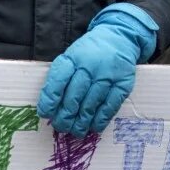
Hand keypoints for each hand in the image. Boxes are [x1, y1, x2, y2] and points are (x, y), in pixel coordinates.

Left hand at [37, 4, 158, 135]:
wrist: (118, 38)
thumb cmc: (88, 53)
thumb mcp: (70, 58)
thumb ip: (60, 79)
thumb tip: (49, 108)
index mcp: (73, 59)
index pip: (57, 82)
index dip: (50, 101)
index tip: (45, 114)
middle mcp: (90, 66)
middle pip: (74, 97)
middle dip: (65, 116)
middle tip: (61, 127)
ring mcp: (108, 74)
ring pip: (91, 104)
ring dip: (82, 122)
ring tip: (76, 131)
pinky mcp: (123, 83)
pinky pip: (110, 105)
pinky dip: (101, 119)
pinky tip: (94, 127)